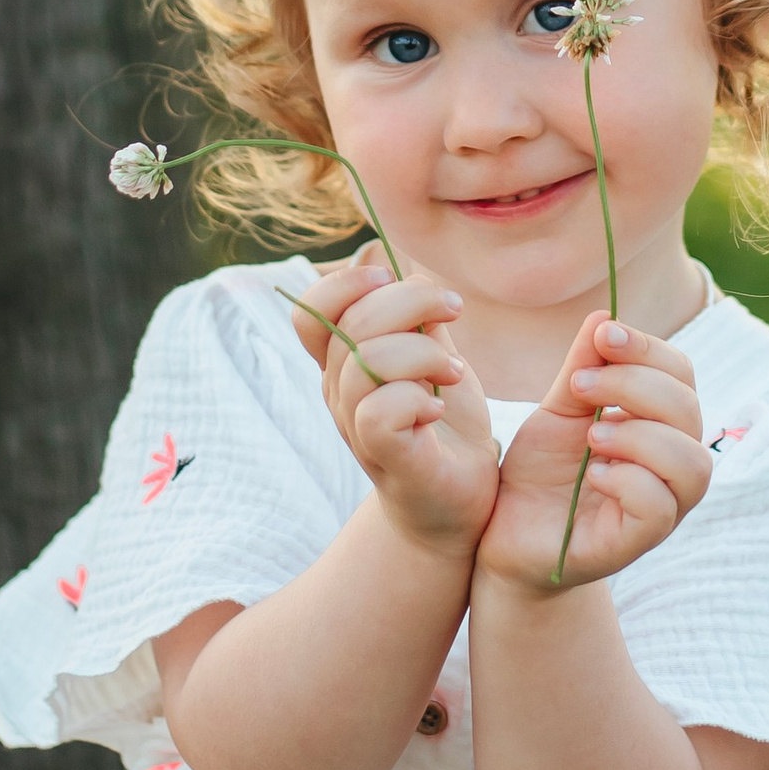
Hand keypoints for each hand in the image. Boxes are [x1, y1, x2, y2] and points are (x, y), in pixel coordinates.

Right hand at [287, 244, 497, 557]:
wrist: (459, 501)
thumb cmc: (441, 424)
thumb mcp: (430, 354)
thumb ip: (416, 314)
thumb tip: (407, 268)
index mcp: (343, 364)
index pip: (308, 311)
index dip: (345, 283)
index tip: (394, 280)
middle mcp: (339, 395)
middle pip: (349, 322)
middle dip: (411, 300)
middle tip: (453, 311)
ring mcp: (357, 429)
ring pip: (365, 361)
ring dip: (423, 351)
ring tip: (453, 370)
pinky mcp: (388, 459)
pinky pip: (379, 412)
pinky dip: (418, 398)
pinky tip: (437, 407)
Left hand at [473, 312, 708, 595]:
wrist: (505, 534)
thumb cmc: (539, 474)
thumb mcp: (558, 411)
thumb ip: (584, 369)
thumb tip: (604, 316)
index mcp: (658, 426)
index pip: (681, 375)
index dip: (648, 349)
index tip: (603, 336)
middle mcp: (670, 466)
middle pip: (689, 411)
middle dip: (634, 386)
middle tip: (579, 387)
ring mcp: (661, 508)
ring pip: (691, 463)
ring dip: (639, 436)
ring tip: (591, 436)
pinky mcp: (637, 542)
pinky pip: (659, 507)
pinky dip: (627, 480)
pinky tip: (592, 475)